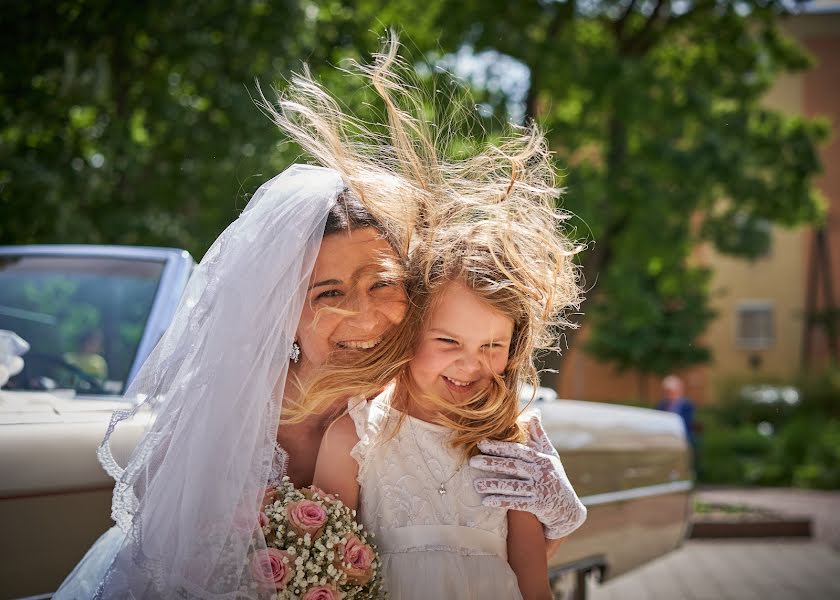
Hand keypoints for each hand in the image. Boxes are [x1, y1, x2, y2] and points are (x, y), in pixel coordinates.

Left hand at [470, 413, 586, 538]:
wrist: (568, 509)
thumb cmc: (556, 478)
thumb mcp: (551, 456)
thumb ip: (540, 436)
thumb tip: (534, 413)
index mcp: (542, 459)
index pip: (518, 450)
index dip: (499, 446)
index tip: (480, 443)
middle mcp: (541, 472)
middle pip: (513, 466)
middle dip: (492, 463)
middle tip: (472, 461)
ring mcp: (541, 489)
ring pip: (513, 486)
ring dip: (493, 485)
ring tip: (476, 484)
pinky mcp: (539, 506)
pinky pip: (517, 503)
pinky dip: (501, 502)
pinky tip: (486, 501)